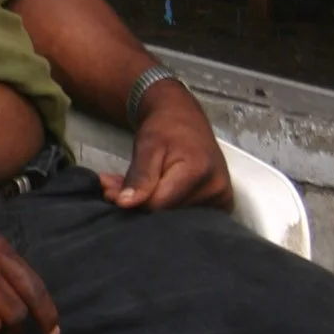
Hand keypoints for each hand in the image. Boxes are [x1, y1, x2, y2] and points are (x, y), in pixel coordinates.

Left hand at [100, 85, 230, 211]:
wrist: (183, 118)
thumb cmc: (164, 127)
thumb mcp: (147, 147)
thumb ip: (139, 177)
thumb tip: (125, 204)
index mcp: (198, 172)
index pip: (159, 204)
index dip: (134, 201)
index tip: (112, 191)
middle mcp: (216, 189)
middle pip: (168, 212)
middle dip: (139, 203)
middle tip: (114, 188)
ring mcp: (222, 198)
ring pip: (176, 215)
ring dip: (150, 205)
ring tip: (133, 187)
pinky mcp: (222, 203)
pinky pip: (188, 214)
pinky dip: (166, 206)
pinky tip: (153, 193)